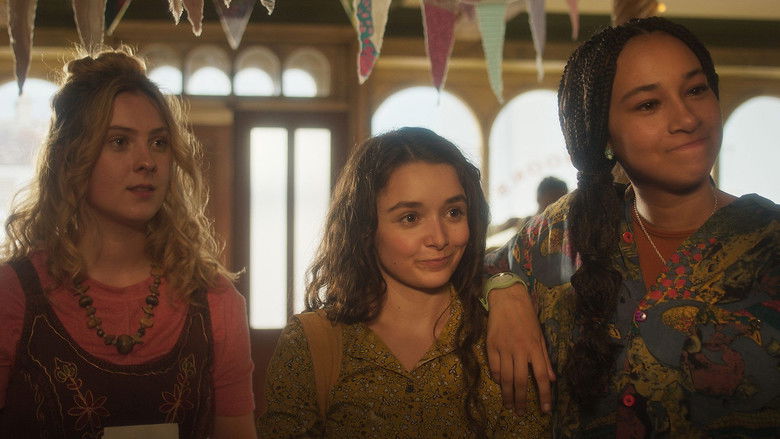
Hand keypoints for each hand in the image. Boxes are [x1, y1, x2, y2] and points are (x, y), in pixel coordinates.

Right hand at [486, 283, 554, 414]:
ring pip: (505, 377)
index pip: (541, 377)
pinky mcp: (491, 345)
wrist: (507, 298)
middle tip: (521, 413)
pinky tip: (499, 383)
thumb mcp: (540, 336)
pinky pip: (493, 367)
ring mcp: (504, 348)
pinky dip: (496, 377)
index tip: (545, 410)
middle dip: (521, 400)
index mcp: (535, 348)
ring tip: (509, 406)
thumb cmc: (527, 316)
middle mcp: (520, 350)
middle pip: (520, 381)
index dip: (544, 395)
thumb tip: (552, 378)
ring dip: (507, 394)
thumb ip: (545, 358)